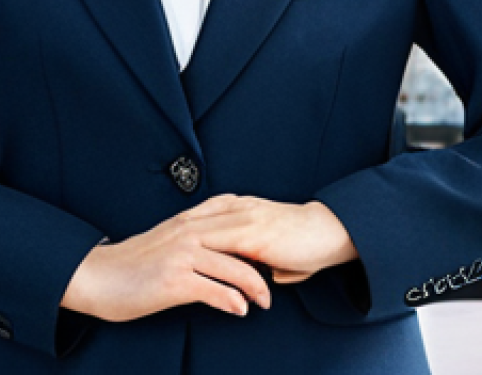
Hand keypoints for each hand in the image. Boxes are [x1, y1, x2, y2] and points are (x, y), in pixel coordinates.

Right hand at [60, 203, 273, 322]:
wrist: (96, 276)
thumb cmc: (130, 264)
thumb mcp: (164, 241)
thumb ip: (190, 239)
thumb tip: (216, 251)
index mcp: (186, 222)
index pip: (232, 218)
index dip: (256, 233)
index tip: (274, 248)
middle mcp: (186, 234)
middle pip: (240, 242)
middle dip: (265, 260)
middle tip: (282, 276)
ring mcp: (181, 256)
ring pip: (233, 267)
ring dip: (256, 286)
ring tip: (265, 301)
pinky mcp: (174, 281)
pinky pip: (214, 291)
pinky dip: (232, 301)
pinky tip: (240, 310)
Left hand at [179, 194, 358, 285]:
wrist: (330, 232)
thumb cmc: (309, 241)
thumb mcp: (281, 248)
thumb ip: (270, 257)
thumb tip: (269, 274)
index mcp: (244, 207)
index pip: (203, 213)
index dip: (181, 225)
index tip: (162, 237)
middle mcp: (241, 208)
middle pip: (195, 217)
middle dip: (172, 232)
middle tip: (150, 245)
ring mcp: (245, 219)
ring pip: (202, 227)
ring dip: (180, 242)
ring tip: (161, 256)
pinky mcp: (252, 234)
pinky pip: (219, 241)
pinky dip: (201, 250)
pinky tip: (186, 260)